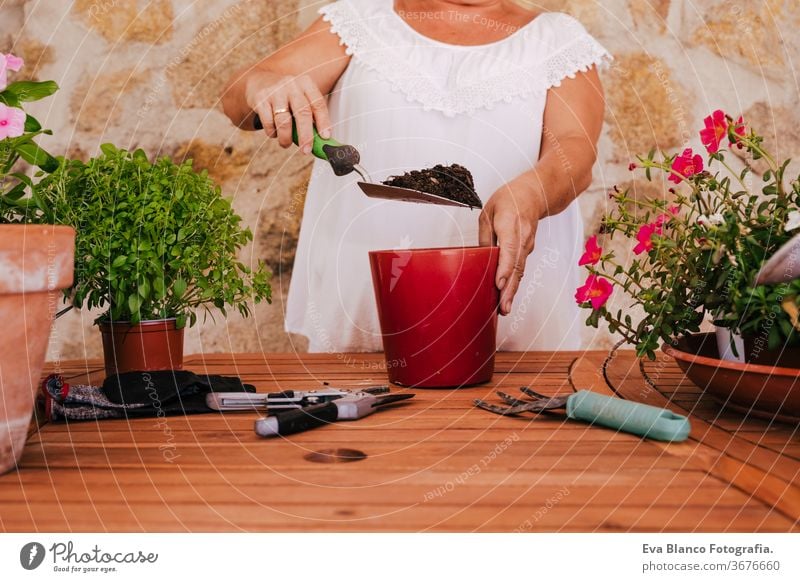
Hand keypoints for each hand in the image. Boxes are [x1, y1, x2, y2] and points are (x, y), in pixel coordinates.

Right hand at [244, 71, 331, 153]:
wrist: (260, 82)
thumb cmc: (287, 97)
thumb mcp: (302, 99)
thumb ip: (312, 118)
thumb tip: (321, 143)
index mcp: (306, 84)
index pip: (318, 104)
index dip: (323, 122)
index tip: (325, 137)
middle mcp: (292, 85)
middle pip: (302, 112)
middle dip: (306, 135)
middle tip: (306, 150)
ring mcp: (275, 91)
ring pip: (284, 121)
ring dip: (286, 138)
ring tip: (286, 143)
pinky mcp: (260, 99)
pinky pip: (268, 122)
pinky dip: (272, 133)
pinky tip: (274, 133)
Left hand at [478, 177, 543, 315]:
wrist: (534, 194)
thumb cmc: (509, 200)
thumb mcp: (488, 212)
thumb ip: (485, 236)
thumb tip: (480, 259)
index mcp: (511, 223)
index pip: (509, 248)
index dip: (504, 268)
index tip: (498, 283)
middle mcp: (522, 236)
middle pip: (516, 266)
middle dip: (509, 289)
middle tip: (502, 307)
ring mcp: (527, 245)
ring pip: (520, 271)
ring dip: (512, 290)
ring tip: (504, 308)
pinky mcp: (527, 251)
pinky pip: (520, 269)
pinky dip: (514, 283)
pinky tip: (507, 296)